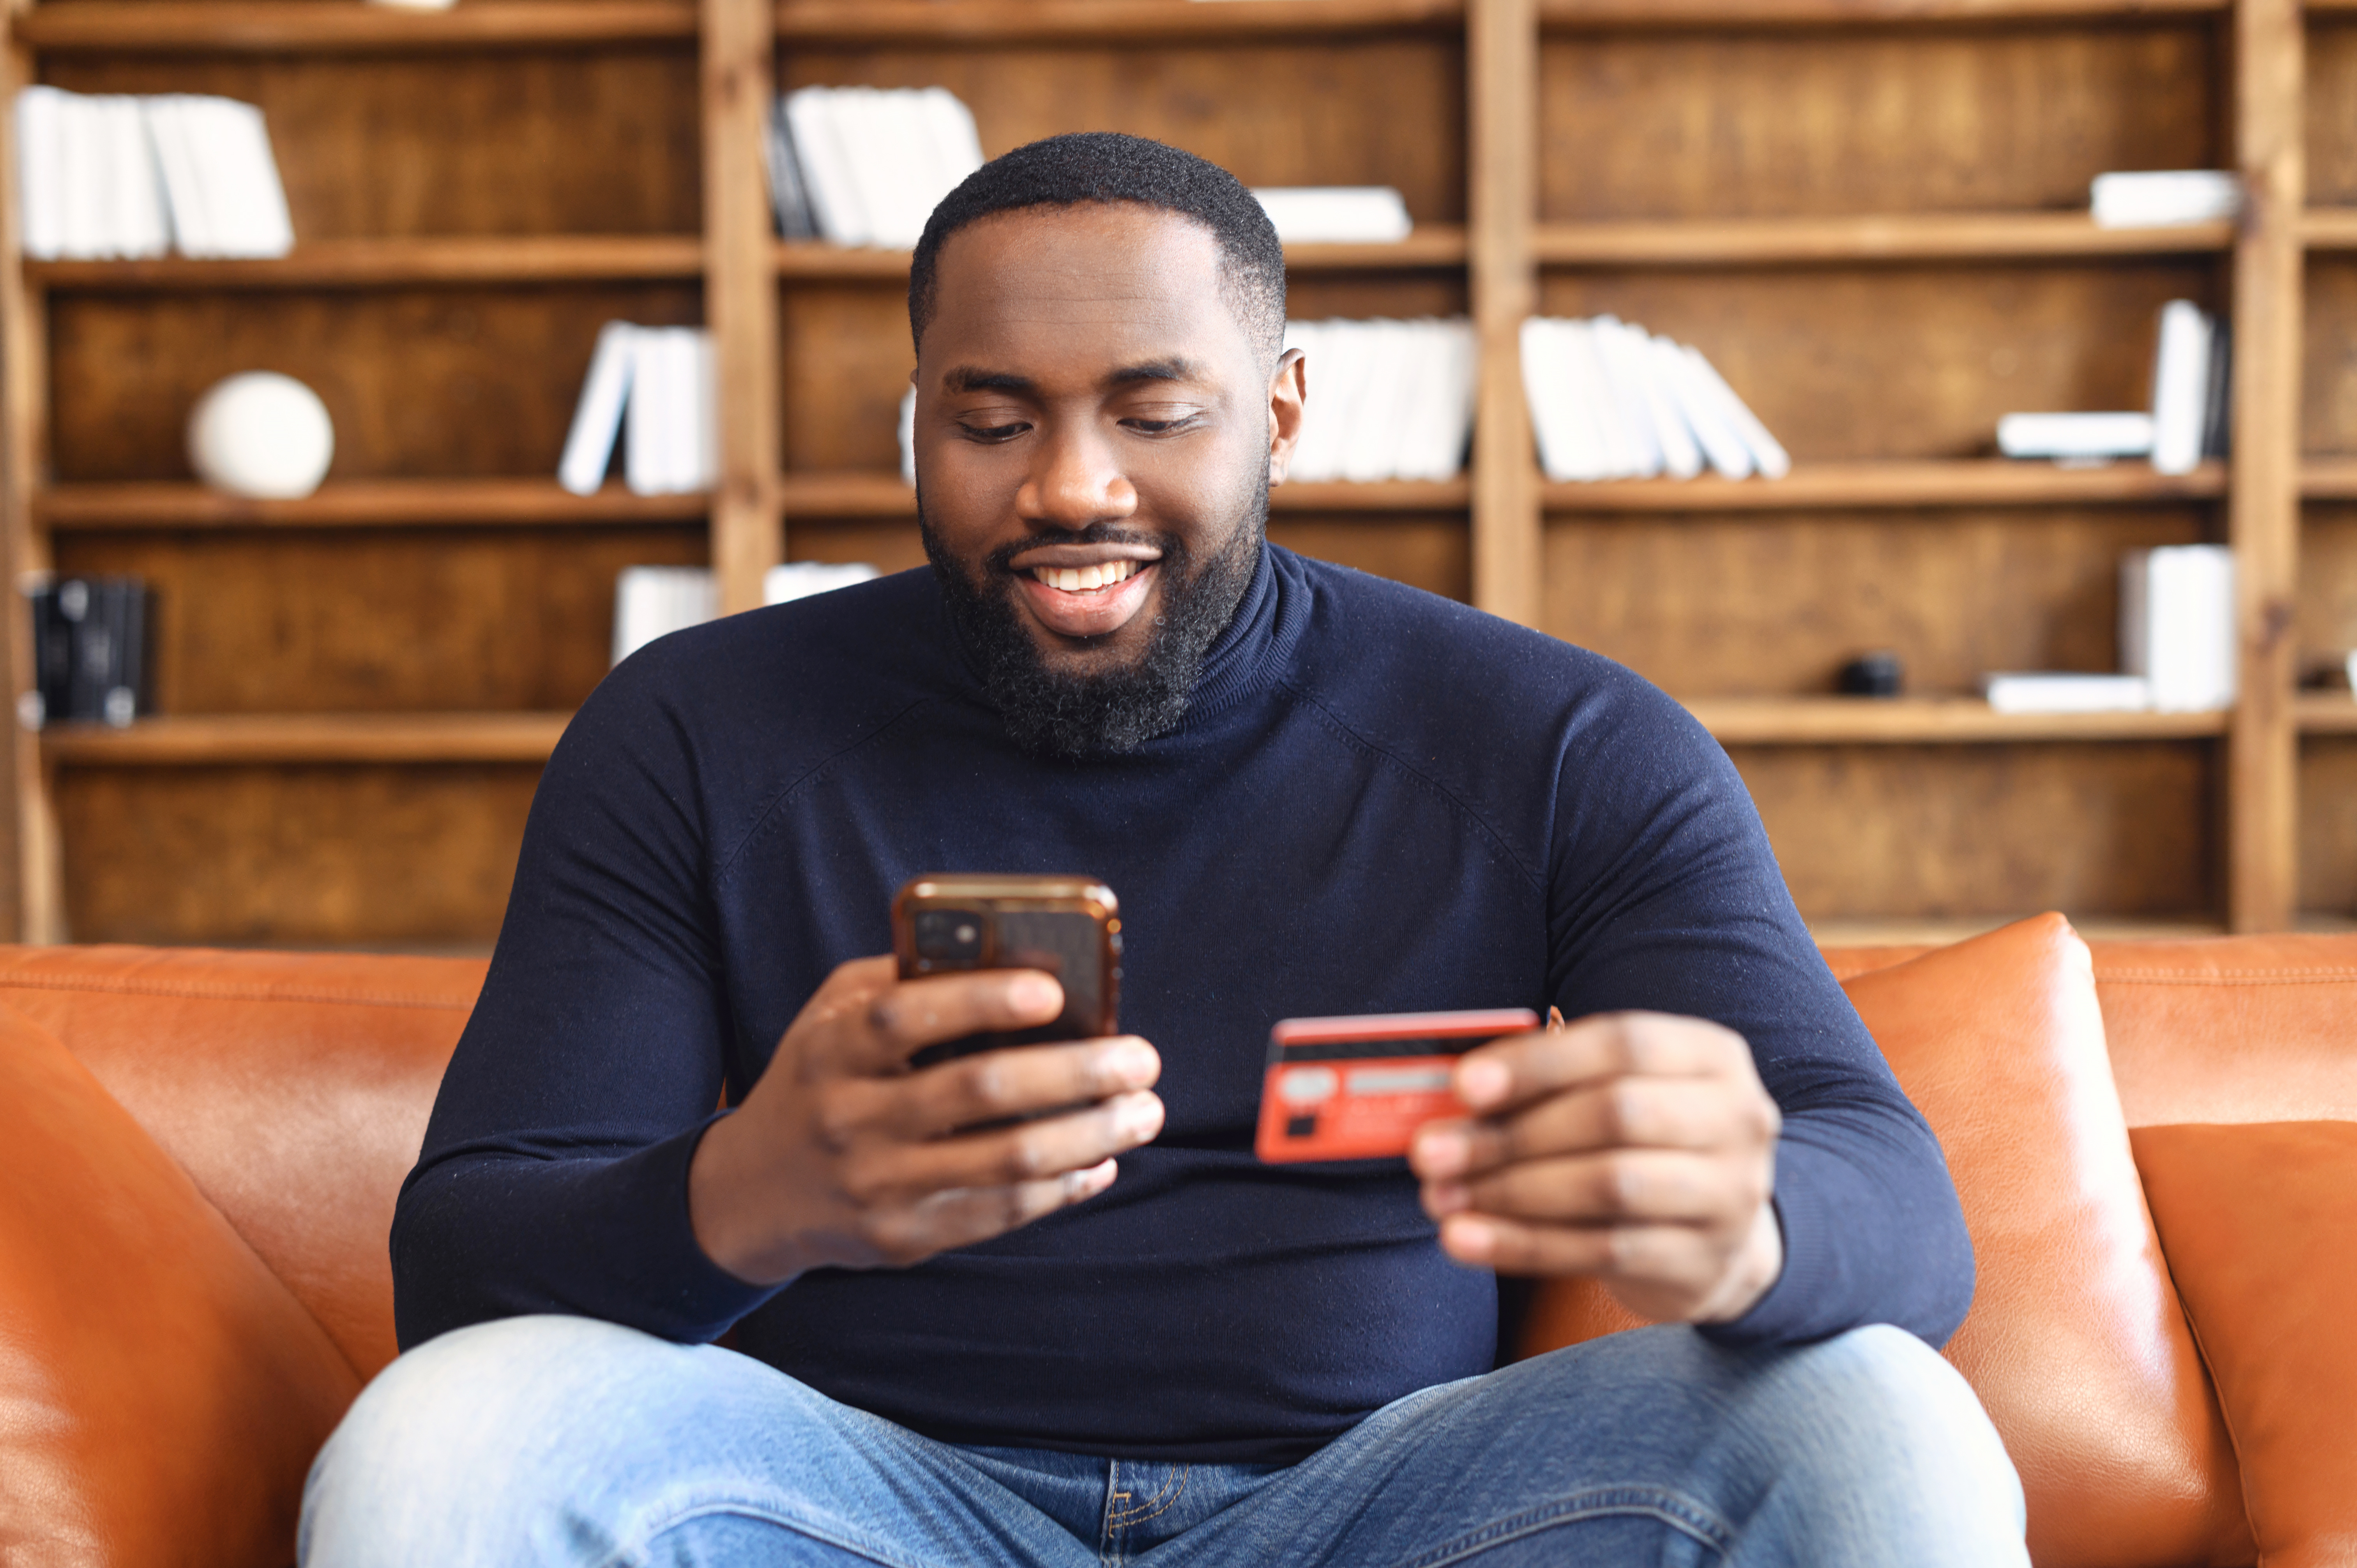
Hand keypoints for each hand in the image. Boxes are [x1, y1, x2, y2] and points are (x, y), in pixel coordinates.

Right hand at [689, 955, 1162, 1285]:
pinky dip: (1064, 1186)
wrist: (756, 1190)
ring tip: (1145, 1111)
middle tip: (1141, 1057)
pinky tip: (1102, 1160)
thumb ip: (906, 980)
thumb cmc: (820, 1076)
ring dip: (1091, 1134)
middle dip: (1074, 1072)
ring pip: (1006, 1162)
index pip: (906, 1016)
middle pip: (977, 1091)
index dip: (982, 1000)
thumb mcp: (834, 1014)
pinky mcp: (905, 1236)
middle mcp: (850, 1117)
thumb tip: (1013, 958)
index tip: (1053, 991)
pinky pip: (1002, 1214)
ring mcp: (878, 1184)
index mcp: (832, 1048)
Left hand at [1408, 1011, 1782, 1323]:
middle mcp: (1735, 1118)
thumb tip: (1453, 1096)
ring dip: (1509, 1191)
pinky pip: (1601, 1251)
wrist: (1723, 1239)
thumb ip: (1550, 1085)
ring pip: (1608, 1184)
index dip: (1538, 1062)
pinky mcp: (1703, 1261)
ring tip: (1440, 1197)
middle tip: (1431, 1152)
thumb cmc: (1645, 1144)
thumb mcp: (1615, 1096)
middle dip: (1511, 1134)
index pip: (1623, 1042)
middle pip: (1614, 1114)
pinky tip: (1466, 1240)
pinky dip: (1523, 1244)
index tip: (1463, 1086)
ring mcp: (1729, 1194)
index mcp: (1709, 1056)